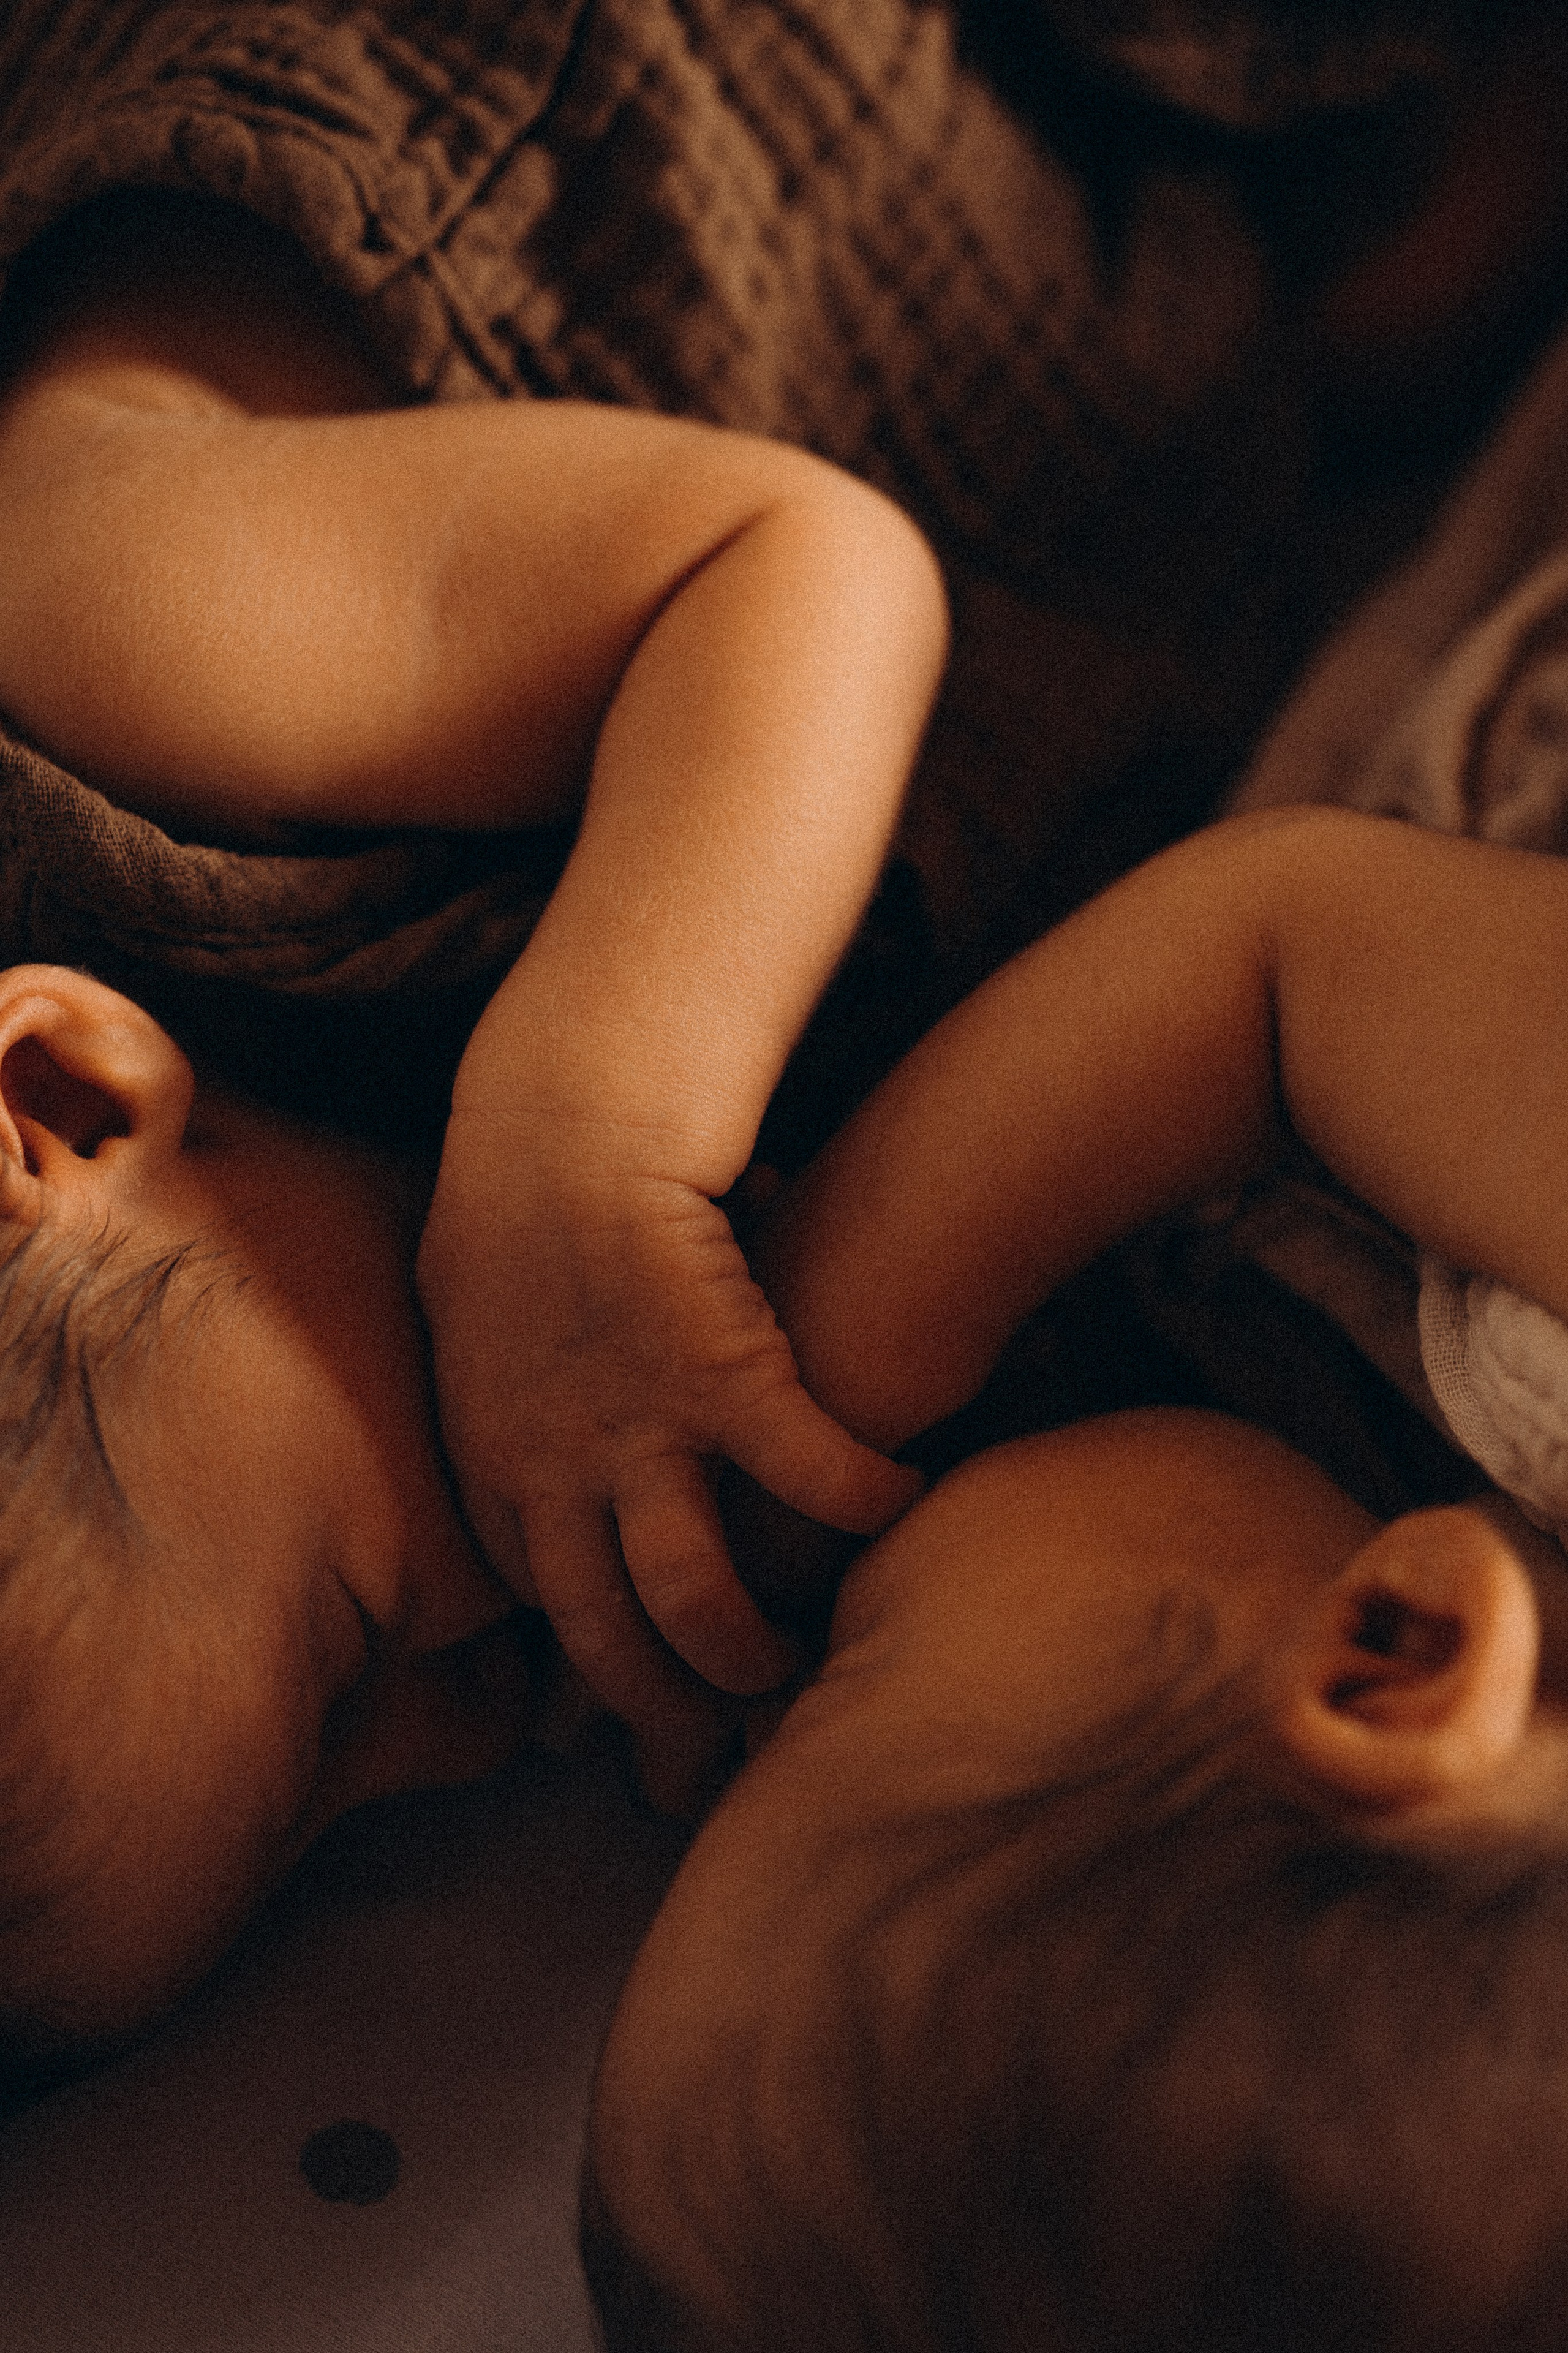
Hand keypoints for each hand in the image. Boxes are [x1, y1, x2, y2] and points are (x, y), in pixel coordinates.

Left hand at [416, 1112, 921, 1808]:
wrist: (565, 1107)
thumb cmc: (526, 1189)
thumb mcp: (483, 1311)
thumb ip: (516, 1390)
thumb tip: (554, 1419)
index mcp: (490, 1449)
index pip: (534, 1590)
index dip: (584, 1649)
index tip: (624, 1679)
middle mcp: (551, 1463)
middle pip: (602, 1628)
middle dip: (659, 1702)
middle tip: (709, 1738)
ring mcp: (636, 1427)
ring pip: (691, 1590)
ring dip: (748, 1645)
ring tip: (795, 1667)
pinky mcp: (724, 1372)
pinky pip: (808, 1472)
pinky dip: (861, 1498)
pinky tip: (905, 1503)